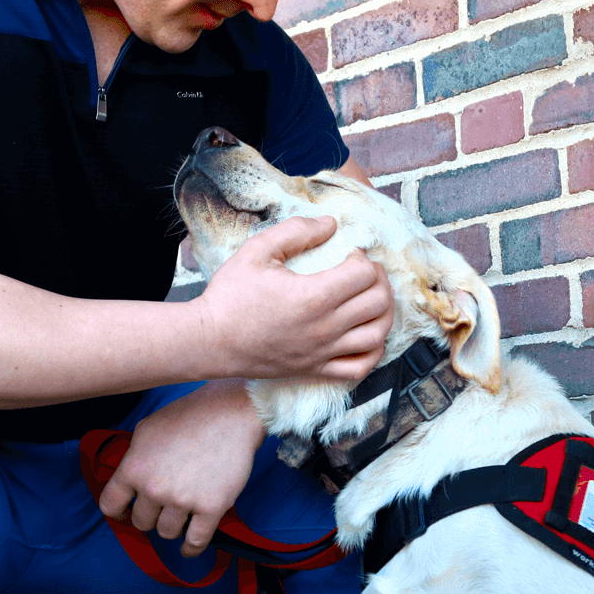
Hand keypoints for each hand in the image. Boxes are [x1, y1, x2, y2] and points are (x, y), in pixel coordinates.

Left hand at [96, 381, 263, 556]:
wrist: (229, 414)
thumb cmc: (188, 416)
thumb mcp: (146, 430)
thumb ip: (134, 458)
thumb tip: (128, 481)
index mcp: (134, 468)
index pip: (110, 505)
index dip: (118, 512)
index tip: (125, 513)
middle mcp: (154, 488)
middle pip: (141, 522)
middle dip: (150, 516)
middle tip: (162, 506)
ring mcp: (183, 500)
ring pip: (166, 532)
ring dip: (171, 526)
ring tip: (179, 515)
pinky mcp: (211, 508)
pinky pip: (195, 541)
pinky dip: (190, 549)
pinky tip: (188, 548)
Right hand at [194, 216, 394, 381]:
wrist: (210, 340)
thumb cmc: (230, 294)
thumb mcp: (257, 250)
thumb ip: (296, 231)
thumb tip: (330, 224)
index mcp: (313, 296)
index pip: (364, 273)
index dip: (362, 257)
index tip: (347, 253)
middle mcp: (325, 327)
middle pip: (379, 302)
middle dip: (379, 280)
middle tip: (363, 271)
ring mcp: (323, 352)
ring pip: (377, 335)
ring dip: (384, 312)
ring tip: (371, 298)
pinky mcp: (316, 369)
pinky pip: (361, 367)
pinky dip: (374, 350)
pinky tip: (367, 334)